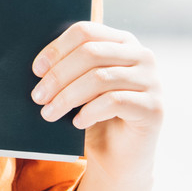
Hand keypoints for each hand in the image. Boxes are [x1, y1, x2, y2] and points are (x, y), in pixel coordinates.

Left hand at [31, 21, 162, 176]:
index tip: (37, 70)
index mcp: (122, 42)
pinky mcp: (154, 107)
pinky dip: (89, 112)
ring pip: (100, 78)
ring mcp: (152, 81)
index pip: (85, 32)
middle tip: (38, 96)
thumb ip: (70, 68)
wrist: (119, 158)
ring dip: (68, 97)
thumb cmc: (96, 117)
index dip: (57, 49)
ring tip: (49, 113)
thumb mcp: (81, 87)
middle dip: (58, 76)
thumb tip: (39, 65)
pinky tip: (76, 122)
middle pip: (90, 53)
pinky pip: (115, 101)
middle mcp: (142, 56)